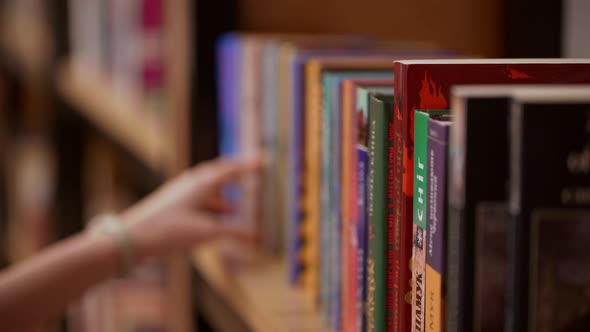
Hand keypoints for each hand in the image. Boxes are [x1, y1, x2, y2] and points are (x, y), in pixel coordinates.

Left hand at [120, 157, 261, 258]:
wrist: (130, 238)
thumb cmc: (168, 230)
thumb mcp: (206, 232)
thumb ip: (234, 233)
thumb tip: (257, 236)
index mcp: (201, 184)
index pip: (231, 169)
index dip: (250, 165)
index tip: (265, 160)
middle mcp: (191, 184)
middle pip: (219, 174)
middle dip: (237, 175)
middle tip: (252, 174)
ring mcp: (180, 193)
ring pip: (208, 189)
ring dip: (225, 195)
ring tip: (238, 205)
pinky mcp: (172, 205)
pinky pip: (199, 200)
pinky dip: (212, 207)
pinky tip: (215, 220)